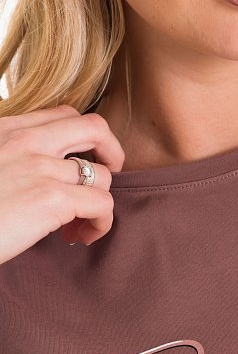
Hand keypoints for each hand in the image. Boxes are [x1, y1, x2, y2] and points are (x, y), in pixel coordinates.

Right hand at [0, 104, 124, 263]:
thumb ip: (13, 160)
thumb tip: (35, 179)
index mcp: (8, 130)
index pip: (64, 115)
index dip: (82, 140)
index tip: (76, 166)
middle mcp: (27, 141)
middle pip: (95, 128)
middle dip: (112, 154)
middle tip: (100, 184)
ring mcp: (42, 168)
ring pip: (102, 176)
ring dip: (100, 204)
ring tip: (77, 226)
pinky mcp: (53, 199)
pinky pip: (103, 205)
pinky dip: (100, 224)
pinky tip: (78, 237)